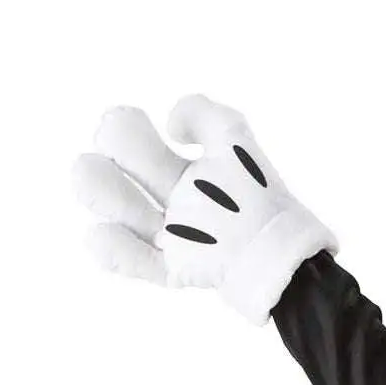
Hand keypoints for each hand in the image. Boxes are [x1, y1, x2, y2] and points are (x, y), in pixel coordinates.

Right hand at [70, 96, 336, 322]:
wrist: (286, 252)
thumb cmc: (262, 198)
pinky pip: (131, 260)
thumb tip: (170, 123)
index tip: (143, 129)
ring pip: (118, 212)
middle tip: (130, 154)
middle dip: (113, 156)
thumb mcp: (238, 143)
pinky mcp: (173, 270)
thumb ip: (205, 114)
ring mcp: (169, 238)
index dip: (120, 128)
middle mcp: (169, 202)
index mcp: (180, 170)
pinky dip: (112, 248)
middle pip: (113, 172)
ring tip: (100, 179)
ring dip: (102, 193)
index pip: (127, 140)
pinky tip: (99, 234)